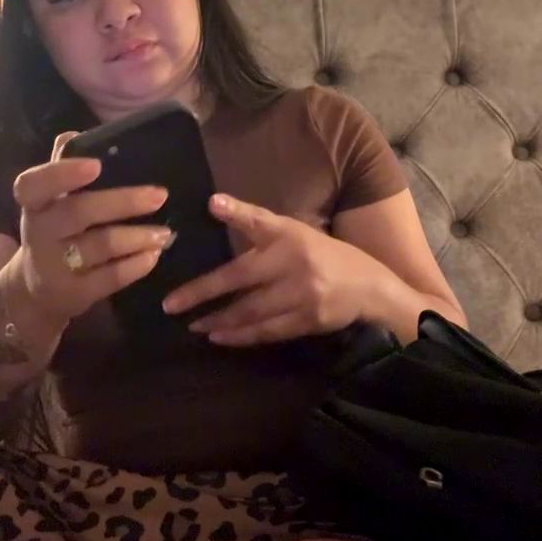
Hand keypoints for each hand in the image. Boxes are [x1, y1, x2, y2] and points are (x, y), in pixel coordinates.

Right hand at [10, 132, 173, 324]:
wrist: (37, 290)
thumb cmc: (56, 229)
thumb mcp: (52, 200)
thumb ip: (63, 167)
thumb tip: (75, 135)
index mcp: (35, 203)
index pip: (35, 184)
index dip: (63, 173)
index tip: (96, 165)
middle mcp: (39, 232)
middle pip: (79, 213)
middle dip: (123, 202)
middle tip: (160, 195)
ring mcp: (53, 266)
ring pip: (99, 246)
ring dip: (136, 237)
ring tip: (165, 232)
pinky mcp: (73, 293)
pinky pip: (108, 279)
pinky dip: (134, 267)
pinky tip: (154, 256)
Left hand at [162, 193, 384, 345]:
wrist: (370, 287)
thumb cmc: (324, 254)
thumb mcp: (294, 231)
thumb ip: (255, 221)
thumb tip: (213, 202)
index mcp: (290, 235)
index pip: (259, 221)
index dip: (236, 212)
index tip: (211, 203)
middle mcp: (294, 262)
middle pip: (241, 278)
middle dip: (202, 293)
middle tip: (171, 305)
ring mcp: (301, 294)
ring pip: (251, 310)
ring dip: (219, 320)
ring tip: (194, 325)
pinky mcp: (308, 320)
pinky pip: (267, 331)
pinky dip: (241, 336)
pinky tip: (220, 337)